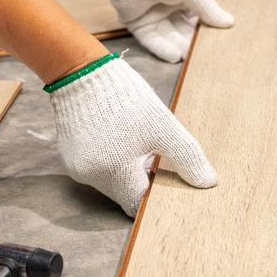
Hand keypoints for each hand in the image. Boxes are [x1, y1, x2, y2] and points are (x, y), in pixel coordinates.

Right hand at [47, 54, 216, 216]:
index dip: (154, 196)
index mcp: (115, 174)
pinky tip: (119, 141)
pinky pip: (95, 169)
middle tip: (155, 160)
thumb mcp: (164, 127)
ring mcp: (76, 168)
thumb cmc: (126, 99)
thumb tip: (207, 181)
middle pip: (123, 194)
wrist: (83, 72)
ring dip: (126, 172)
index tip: (165, 182)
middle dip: (141, 182)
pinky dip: (110, 162)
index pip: (138, 204)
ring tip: (137, 147)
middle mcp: (91, 177)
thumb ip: (187, 157)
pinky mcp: (68, 156)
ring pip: (110, 182)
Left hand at [96, 0, 233, 61]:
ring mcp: (152, 18)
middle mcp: (167, 9)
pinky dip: (163, 49)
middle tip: (206, 57)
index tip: (218, 43)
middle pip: (183, 31)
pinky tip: (174, 56)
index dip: (206, 30)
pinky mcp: (138, 26)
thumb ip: (207, 8)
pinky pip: (152, 41)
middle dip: (192, 43)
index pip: (197, 18)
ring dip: (179, 48)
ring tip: (191, 59)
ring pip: (169, 38)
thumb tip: (230, 23)